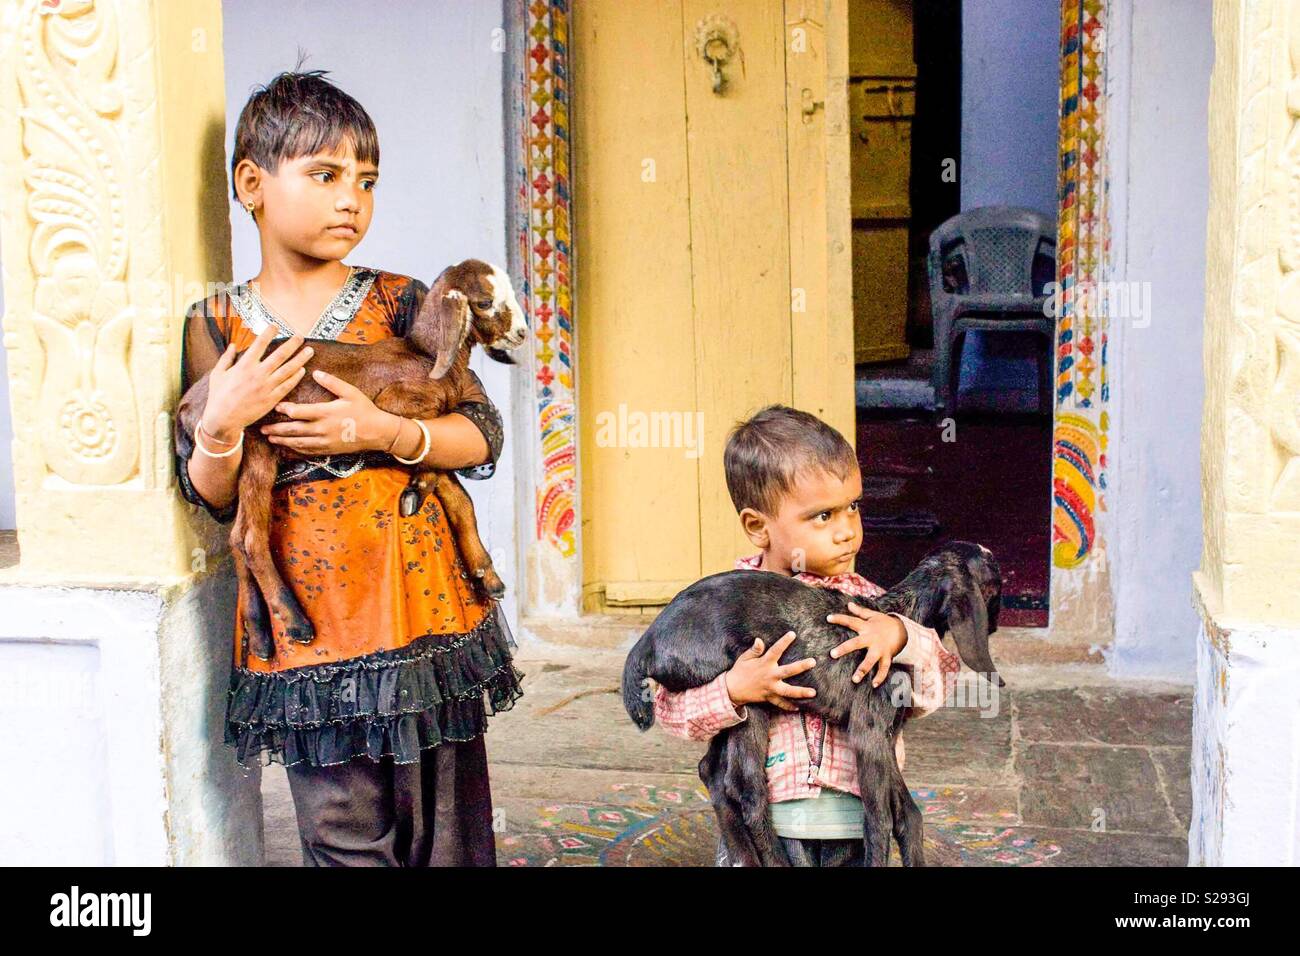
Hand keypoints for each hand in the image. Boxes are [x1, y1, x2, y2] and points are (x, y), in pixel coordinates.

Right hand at [202, 325, 313, 439]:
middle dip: (292, 344)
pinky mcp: (271, 399)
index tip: (275, 326)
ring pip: (288, 370)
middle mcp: (257, 374)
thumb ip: (226, 358)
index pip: (259, 344)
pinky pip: (287, 386)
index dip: (268, 333)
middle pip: (279, 355)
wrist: (223, 419)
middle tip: (301, 336)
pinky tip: (303, 370)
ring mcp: (266, 387)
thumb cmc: (218, 396)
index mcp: (244, 365)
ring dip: (300, 359)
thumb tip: (233, 345)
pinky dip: (295, 377)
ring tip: (309, 350)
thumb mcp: (217, 374)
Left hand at [259, 369, 397, 454]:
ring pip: (298, 442)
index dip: (285, 409)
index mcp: (325, 413)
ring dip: (283, 440)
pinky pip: (308, 451)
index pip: (299, 412)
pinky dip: (295, 449)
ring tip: (270, 438)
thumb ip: (332, 382)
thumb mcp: (350, 392)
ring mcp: (324, 442)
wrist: (377, 432)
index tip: (275, 406)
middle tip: (262, 428)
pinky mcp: (328, 450)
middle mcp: (322, 429)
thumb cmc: (364, 410)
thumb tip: (315, 372)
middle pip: (294, 430)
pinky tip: (288, 446)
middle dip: (276, 429)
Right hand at [724, 631, 816, 711]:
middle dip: (801, 667)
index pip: (775, 650)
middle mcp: (769, 676)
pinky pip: (780, 703)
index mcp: (764, 663)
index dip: (784, 642)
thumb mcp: (745, 658)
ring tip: (813, 692)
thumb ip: (754, 650)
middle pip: (787, 671)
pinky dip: (788, 706)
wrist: (732, 689)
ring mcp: (770, 688)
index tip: (793, 634)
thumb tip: (759, 640)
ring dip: (801, 692)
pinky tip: (798, 708)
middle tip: (813, 662)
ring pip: (788, 691)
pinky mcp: (768, 698)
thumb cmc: (739, 671)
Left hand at [826, 602, 906, 686]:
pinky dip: (880, 677)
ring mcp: (879, 649)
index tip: (828, 618)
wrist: (903, 630)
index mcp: (866, 627)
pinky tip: (873, 685)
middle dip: (844, 649)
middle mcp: (872, 639)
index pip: (851, 621)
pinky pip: (884, 669)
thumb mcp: (873, 615)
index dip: (840, 619)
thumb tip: (849, 604)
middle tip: (832, 654)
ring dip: (863, 670)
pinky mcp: (887, 657)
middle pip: (856, 643)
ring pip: (870, 660)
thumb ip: (860, 612)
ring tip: (855, 679)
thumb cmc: (884, 623)